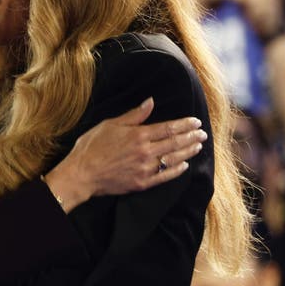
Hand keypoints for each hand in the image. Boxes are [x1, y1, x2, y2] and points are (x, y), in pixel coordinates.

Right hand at [45, 98, 207, 209]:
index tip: (196, 122)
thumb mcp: (110, 124)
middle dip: (191, 137)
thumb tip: (150, 101)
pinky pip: (165, 176)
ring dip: (188, 152)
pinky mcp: (142, 183)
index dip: (185, 124)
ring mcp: (145, 169)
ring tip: (198, 146)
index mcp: (138, 135)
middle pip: (175, 143)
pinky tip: (185, 165)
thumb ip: (134, 115)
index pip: (169, 128)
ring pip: (173, 159)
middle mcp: (145, 152)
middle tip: (203, 133)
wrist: (81, 174)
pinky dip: (177, 170)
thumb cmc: (92, 147)